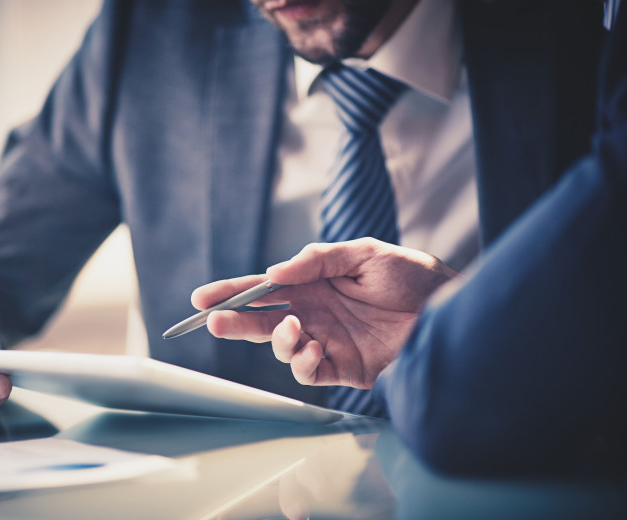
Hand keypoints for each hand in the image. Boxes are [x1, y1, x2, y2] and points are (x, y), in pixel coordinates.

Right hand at [191, 238, 456, 387]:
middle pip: (262, 320)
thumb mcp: (365, 253)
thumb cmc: (412, 275)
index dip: (233, 292)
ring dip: (276, 340)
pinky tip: (314, 348)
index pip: (264, 288)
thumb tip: (275, 273)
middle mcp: (314, 312)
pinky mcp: (343, 368)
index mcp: (314, 283)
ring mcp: (327, 340)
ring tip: (294, 328)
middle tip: (214, 322)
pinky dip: (302, 362)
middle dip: (235, 321)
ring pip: (281, 347)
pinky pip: (309, 372)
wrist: (451, 310)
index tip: (203, 297)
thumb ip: (318, 260)